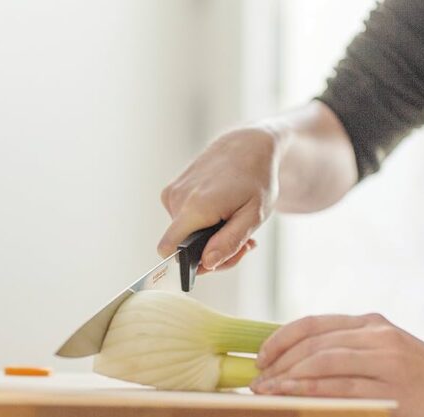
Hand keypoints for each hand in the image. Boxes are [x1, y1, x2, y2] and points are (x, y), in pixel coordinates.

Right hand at [157, 127, 280, 270]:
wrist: (246, 144)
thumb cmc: (255, 178)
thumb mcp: (253, 215)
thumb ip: (229, 242)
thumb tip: (207, 264)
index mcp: (195, 208)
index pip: (168, 249)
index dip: (190, 263)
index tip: (218, 258)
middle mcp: (177, 200)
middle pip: (181, 246)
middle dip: (210, 252)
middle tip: (242, 242)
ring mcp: (172, 193)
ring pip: (183, 235)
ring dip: (209, 237)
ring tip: (234, 222)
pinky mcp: (173, 190)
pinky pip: (182, 220)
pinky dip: (202, 223)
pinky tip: (221, 212)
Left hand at [252, 314, 423, 416]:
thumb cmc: (418, 375)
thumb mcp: (381, 351)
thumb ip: (345, 350)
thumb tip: (292, 365)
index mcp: (368, 322)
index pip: (312, 324)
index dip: (280, 339)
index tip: (260, 357)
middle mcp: (374, 334)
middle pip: (312, 343)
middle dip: (278, 362)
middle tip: (257, 382)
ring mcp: (385, 357)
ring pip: (323, 361)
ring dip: (288, 378)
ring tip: (266, 392)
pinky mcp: (393, 385)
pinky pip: (343, 386)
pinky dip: (312, 390)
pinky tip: (292, 396)